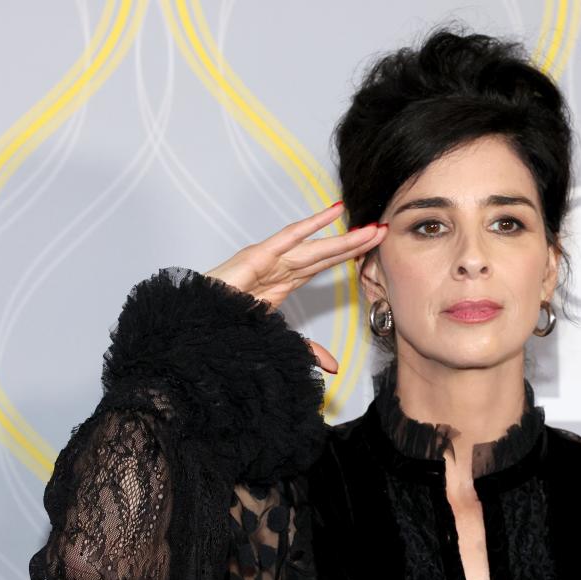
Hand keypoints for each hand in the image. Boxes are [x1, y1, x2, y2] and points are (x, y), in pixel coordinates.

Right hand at [203, 203, 386, 373]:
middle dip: (355, 243)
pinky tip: (334, 212)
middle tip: (384, 231)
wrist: (196, 326)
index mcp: (284, 282)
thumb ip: (305, 350)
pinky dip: (313, 225)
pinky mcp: (257, 256)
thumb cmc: (225, 326)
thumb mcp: (276, 341)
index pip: (324, 265)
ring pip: (316, 246)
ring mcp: (270, 259)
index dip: (349, 256)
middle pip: (326, 253)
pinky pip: (290, 237)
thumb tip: (334, 366)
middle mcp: (280, 267)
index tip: (374, 248)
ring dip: (345, 237)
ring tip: (371, 228)